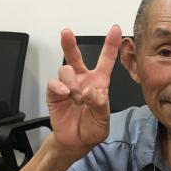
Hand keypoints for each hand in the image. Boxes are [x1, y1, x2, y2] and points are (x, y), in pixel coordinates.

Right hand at [46, 25, 121, 156]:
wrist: (75, 141)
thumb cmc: (92, 128)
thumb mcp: (103, 118)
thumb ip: (99, 104)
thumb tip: (90, 91)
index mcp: (99, 82)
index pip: (106, 60)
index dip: (111, 44)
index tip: (116, 28)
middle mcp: (82, 79)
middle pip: (76, 56)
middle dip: (70, 43)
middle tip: (66, 33)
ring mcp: (68, 85)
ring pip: (66, 69)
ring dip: (72, 83)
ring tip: (77, 98)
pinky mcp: (55, 93)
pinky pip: (54, 83)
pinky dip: (60, 87)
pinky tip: (65, 94)